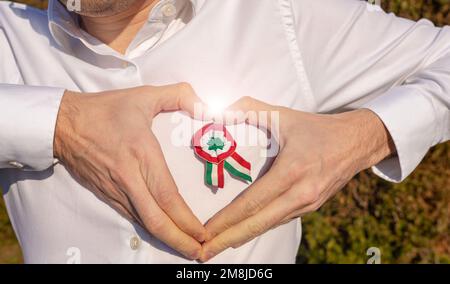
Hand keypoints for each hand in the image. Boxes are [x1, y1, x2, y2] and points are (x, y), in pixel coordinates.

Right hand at [54, 83, 205, 258]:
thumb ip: (178, 95)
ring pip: (143, 223)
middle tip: (199, 253)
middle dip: (179, 241)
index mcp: (141, 154)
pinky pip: (131, 217)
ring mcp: (116, 189)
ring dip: (166, 239)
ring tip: (186, 248)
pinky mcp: (107, 194)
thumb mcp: (144, 95)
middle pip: (156, 220)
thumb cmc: (105, 110)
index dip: (185, 219)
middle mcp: (129, 178)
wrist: (63, 124)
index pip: (166, 195)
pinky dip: (149, 229)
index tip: (202, 233)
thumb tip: (205, 104)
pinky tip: (162, 233)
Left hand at [200, 97, 394, 260]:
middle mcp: (301, 194)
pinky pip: (279, 221)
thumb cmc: (317, 128)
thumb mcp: (283, 115)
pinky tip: (243, 234)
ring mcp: (308, 204)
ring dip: (242, 237)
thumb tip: (217, 112)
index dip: (227, 219)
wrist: (356, 142)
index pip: (253, 202)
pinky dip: (259, 229)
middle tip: (204, 252)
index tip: (205, 231)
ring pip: (269, 226)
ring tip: (217, 246)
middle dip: (228, 239)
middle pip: (258, 224)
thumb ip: (248, 109)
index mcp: (292, 171)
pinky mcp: (310, 207)